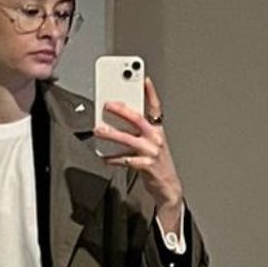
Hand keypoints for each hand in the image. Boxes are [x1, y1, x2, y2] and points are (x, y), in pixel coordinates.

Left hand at [95, 75, 183, 213]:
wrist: (168, 187)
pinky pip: (125, 160)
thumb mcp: (153, 144)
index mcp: (158, 131)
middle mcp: (156, 139)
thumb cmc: (158, 165)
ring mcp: (151, 152)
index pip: (155, 107)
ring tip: (98, 130)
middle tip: (107, 104)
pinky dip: (113, 159)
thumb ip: (140, 132)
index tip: (143, 79)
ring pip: (128, 139)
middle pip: (138, 119)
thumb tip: (118, 120)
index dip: (150, 92)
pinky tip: (104, 158)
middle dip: (122, 110)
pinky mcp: (146, 166)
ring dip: (111, 133)